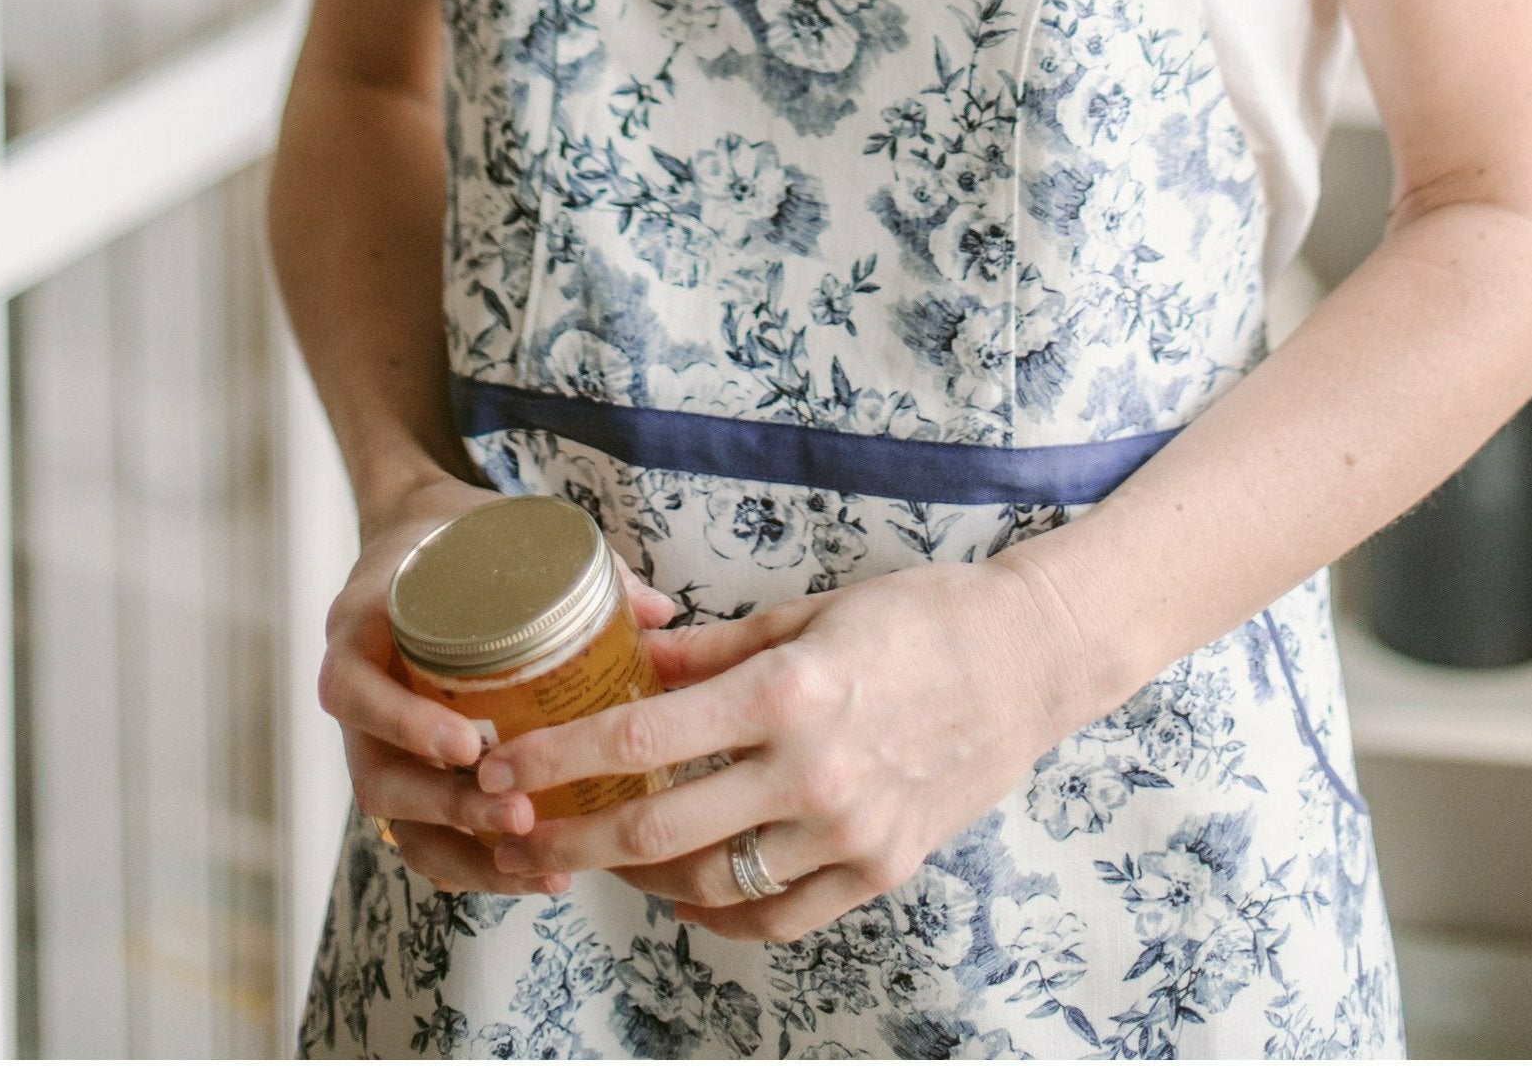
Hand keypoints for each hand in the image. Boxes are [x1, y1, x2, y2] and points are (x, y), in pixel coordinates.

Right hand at [318, 473, 678, 897]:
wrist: (412, 539)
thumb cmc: (459, 537)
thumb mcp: (499, 528)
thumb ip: (578, 565)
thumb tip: (661, 613)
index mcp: (362, 628)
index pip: (355, 690)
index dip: (404, 725)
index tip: (468, 745)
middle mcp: (358, 693)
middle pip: (377, 777)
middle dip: (448, 807)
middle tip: (518, 814)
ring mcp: (373, 741)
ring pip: (399, 822)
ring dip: (465, 848)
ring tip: (540, 861)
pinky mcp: (402, 772)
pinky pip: (421, 835)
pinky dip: (472, 863)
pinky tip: (537, 874)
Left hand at [475, 554, 1081, 938]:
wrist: (1028, 661)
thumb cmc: (918, 615)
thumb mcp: (809, 612)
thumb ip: (713, 648)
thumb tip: (632, 661)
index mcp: (787, 692)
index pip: (642, 741)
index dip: (559, 759)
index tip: (503, 768)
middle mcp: (812, 773)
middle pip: (657, 831)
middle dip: (570, 836)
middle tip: (515, 834)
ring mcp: (847, 834)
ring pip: (708, 884)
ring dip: (636, 879)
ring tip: (596, 855)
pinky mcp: (878, 871)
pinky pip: (775, 918)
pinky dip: (718, 914)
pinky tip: (685, 892)